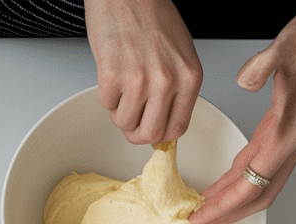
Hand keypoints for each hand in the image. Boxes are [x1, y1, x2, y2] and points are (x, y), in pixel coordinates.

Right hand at [85, 0, 202, 143]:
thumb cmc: (153, 17)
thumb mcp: (180, 55)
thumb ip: (177, 90)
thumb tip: (164, 121)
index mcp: (190, 77)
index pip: (177, 128)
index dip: (160, 134)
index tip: (152, 130)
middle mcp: (167, 81)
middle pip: (149, 133)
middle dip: (135, 132)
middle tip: (131, 120)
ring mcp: (139, 80)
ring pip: (123, 122)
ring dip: (118, 110)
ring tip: (122, 88)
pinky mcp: (112, 76)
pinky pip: (106, 104)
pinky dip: (106, 94)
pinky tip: (113, 73)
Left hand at [189, 0, 295, 223]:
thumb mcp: (290, 46)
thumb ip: (266, 64)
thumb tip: (246, 79)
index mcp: (290, 130)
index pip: (253, 183)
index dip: (224, 206)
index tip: (200, 217)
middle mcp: (292, 138)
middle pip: (259, 193)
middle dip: (228, 214)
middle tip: (199, 223)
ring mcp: (291, 133)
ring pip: (261, 180)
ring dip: (234, 198)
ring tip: (207, 208)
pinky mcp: (288, 122)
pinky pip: (261, 161)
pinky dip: (241, 176)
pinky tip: (227, 178)